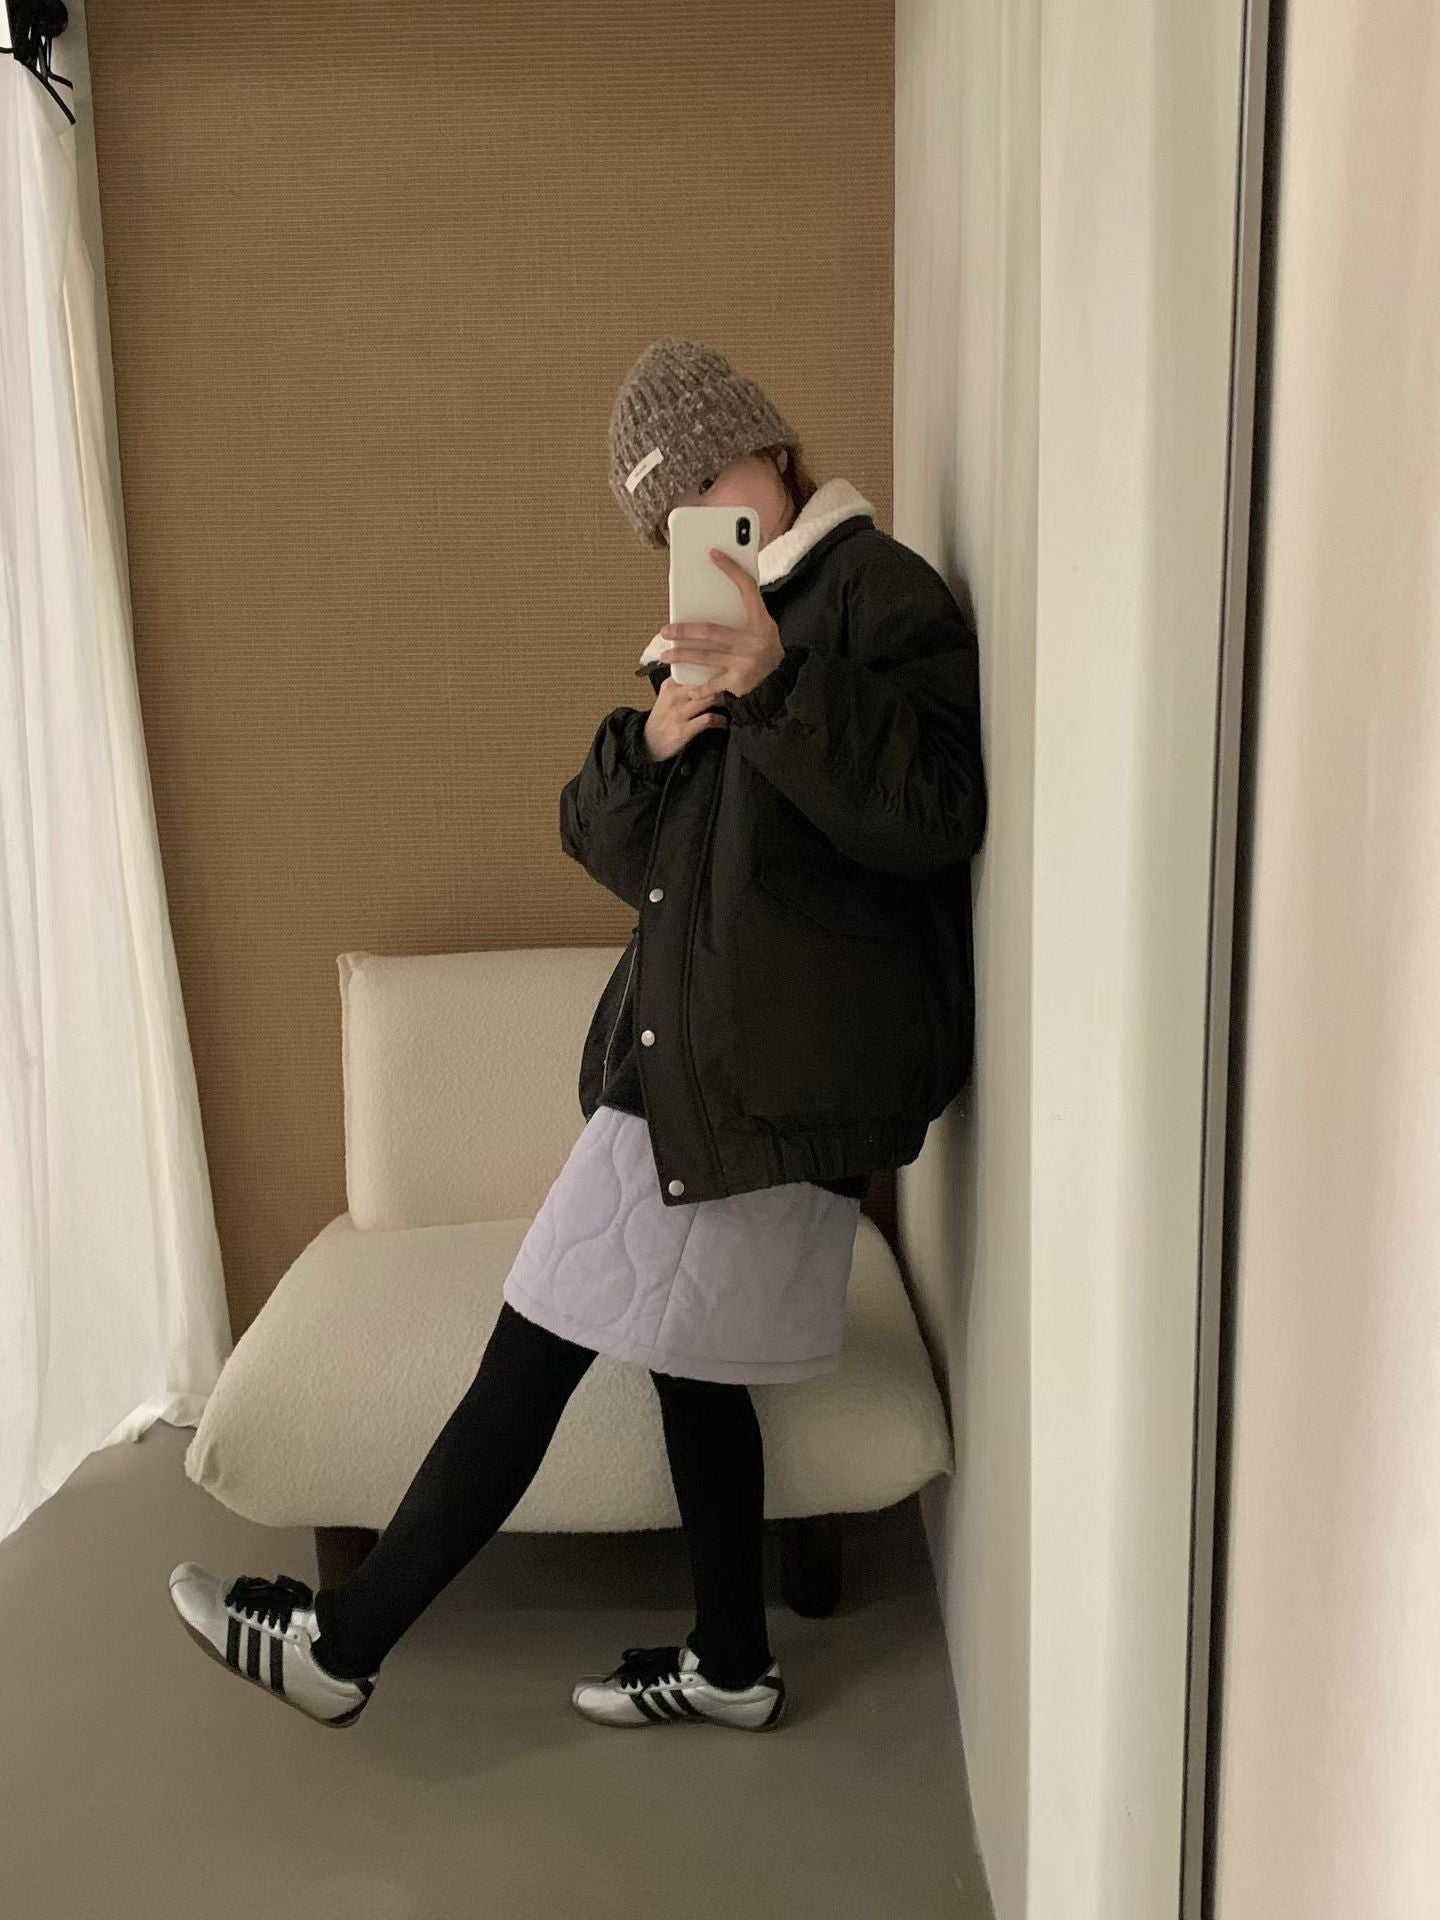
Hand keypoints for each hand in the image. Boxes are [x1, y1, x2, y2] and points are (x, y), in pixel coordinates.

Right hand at [642, 672, 730, 761]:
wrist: (648, 743)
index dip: (713, 671)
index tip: (725, 673)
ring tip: (729, 705)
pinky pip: (708, 719)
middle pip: (705, 683)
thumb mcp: (666, 696)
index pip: (693, 670)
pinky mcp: (684, 730)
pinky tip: (723, 722)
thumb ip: (681, 684)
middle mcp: (674, 697)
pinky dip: (720, 721)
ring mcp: (679, 714)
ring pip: (709, 698)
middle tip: (732, 690)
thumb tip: (704, 673)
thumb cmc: (662, 718)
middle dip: (722, 685)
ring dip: (724, 702)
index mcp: (670, 685)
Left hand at [658, 550, 783, 697]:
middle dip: (684, 630)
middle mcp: (754, 641)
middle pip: (711, 631)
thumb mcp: (760, 627)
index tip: (714, 554)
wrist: (779, 681)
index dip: (732, 570)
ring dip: (682, 655)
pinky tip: (684, 685)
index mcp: (760, 621)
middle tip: (665, 630)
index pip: (747, 588)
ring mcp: (745, 662)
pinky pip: (711, 683)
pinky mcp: (738, 681)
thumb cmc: (763, 648)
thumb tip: (710, 597)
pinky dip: (697, 686)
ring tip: (665, 654)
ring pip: (705, 656)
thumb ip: (741, 613)